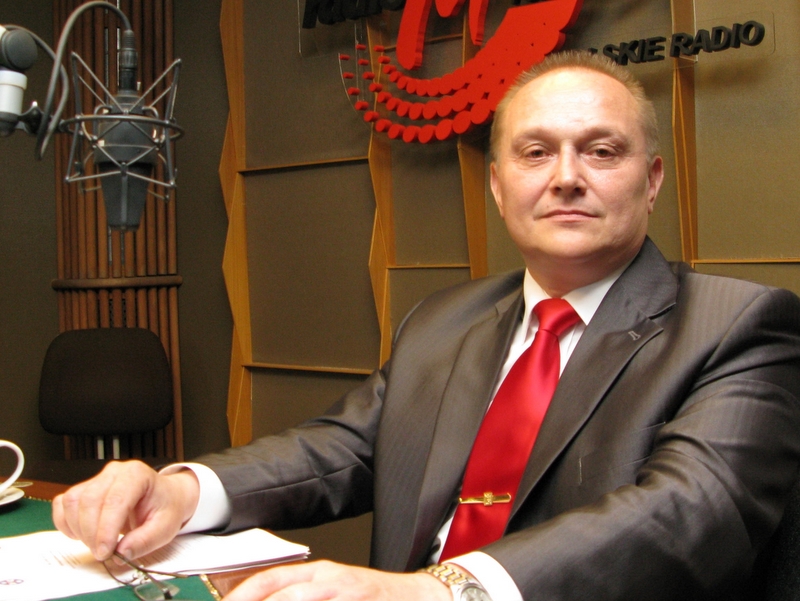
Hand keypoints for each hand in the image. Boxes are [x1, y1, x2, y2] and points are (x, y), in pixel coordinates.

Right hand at [52, 460, 199, 560]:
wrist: (164, 497)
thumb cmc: (165, 508)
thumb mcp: (165, 527)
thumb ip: (145, 541)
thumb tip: (121, 554)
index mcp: (137, 475)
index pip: (115, 501)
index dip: (106, 529)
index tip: (105, 552)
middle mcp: (114, 472)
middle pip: (89, 501)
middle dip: (92, 533)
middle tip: (103, 554)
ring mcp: (97, 478)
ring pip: (73, 502)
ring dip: (79, 529)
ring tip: (97, 544)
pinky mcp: (84, 489)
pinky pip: (63, 504)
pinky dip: (66, 523)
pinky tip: (82, 534)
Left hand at [222, 560, 450, 600]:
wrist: (414, 597)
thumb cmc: (369, 597)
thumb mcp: (332, 591)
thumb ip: (301, 593)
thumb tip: (264, 597)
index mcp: (318, 574)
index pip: (271, 579)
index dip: (244, 593)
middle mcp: (329, 580)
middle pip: (282, 592)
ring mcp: (345, 592)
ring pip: (300, 598)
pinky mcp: (361, 600)